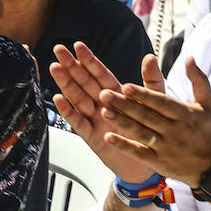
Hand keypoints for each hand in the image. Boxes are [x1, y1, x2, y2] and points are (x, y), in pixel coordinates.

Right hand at [49, 42, 156, 181]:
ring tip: (55, 68)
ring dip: (66, 83)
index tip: (79, 46)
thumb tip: (149, 56)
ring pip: (78, 98)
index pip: (100, 74)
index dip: (89, 60)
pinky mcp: (91, 137)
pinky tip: (58, 99)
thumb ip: (151, 81)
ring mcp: (95, 120)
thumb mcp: (155, 104)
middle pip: (84, 82)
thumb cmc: (149, 132)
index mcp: (116, 95)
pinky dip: (68, 111)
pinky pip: (78, 122)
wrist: (146, 164)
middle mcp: (102, 105)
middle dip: (71, 66)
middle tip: (59, 50)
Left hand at [96, 56, 210, 188]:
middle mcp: (175, 131)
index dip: (143, 95)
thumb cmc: (206, 130)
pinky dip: (123, 145)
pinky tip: (108, 137)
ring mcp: (166, 148)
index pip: (161, 103)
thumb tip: (189, 57)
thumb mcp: (207, 104)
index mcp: (185, 115)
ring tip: (103, 111)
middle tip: (104, 94)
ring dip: (121, 122)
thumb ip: (198, 80)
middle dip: (124, 105)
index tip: (125, 86)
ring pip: (140, 133)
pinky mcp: (158, 162)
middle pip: (146, 116)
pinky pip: (139, 153)